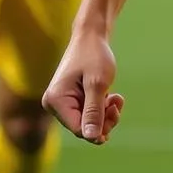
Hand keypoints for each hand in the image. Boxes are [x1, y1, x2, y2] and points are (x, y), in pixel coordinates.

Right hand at [42, 30, 124, 144]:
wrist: (92, 34)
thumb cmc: (94, 55)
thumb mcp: (97, 83)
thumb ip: (94, 111)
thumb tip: (92, 138)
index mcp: (56, 101)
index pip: (78, 129)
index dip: (98, 128)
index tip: (115, 113)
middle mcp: (55, 104)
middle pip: (82, 127)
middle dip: (103, 120)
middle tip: (117, 105)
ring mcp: (63, 102)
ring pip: (87, 121)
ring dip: (105, 114)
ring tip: (116, 99)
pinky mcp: (72, 99)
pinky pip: (88, 112)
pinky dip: (102, 107)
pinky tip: (113, 97)